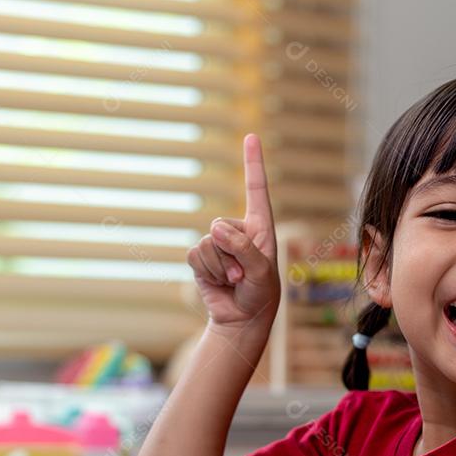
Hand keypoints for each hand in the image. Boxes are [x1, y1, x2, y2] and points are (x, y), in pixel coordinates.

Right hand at [186, 134, 279, 330]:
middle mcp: (237, 230)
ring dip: (220, 268)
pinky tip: (219, 283)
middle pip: (222, 228)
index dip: (253, 163)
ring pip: (207, 244)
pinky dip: (206, 273)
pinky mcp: (201, 258)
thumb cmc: (260, 294)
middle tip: (244, 276)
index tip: (251, 136)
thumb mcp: (261, 272)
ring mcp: (217, 244)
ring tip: (234, 281)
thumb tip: (214, 228)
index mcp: (260, 227)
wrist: (241, 319)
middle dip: (231, 255)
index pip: (256, 190)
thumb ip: (242, 247)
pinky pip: (195, 256)